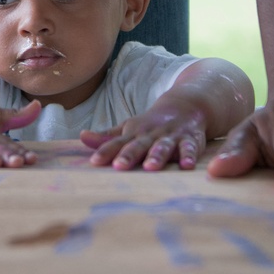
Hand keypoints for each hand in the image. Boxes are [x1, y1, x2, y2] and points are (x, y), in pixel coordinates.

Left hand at [80, 98, 207, 170]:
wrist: (185, 106)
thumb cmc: (151, 125)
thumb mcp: (129, 128)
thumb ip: (107, 137)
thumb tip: (82, 137)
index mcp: (134, 133)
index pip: (117, 143)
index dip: (105, 152)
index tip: (94, 162)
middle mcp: (151, 134)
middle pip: (138, 145)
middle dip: (129, 155)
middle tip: (119, 167)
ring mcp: (170, 137)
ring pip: (163, 146)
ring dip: (157, 156)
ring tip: (150, 167)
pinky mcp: (190, 140)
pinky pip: (190, 148)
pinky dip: (189, 156)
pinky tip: (187, 166)